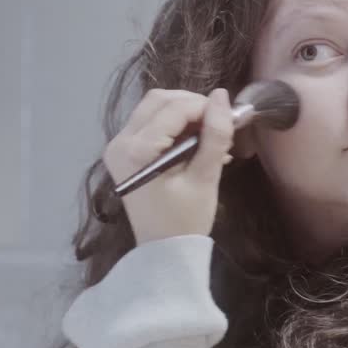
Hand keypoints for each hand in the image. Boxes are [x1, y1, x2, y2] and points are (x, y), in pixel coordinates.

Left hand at [103, 88, 234, 244]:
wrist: (163, 251)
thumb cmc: (185, 220)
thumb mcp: (205, 178)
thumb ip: (215, 135)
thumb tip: (222, 96)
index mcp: (136, 151)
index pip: (174, 109)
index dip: (205, 107)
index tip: (229, 118)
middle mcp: (119, 142)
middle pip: (158, 100)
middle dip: (192, 105)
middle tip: (218, 125)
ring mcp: (117, 146)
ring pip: (153, 107)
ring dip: (183, 113)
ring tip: (208, 136)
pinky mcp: (123, 152)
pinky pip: (149, 123)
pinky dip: (173, 125)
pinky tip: (194, 143)